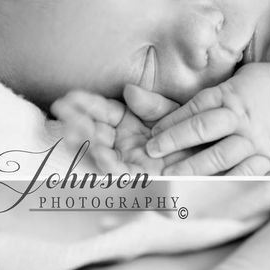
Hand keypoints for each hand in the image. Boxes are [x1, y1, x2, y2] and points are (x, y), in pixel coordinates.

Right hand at [51, 86, 189, 173]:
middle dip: (76, 122)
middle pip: (92, 130)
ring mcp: (123, 160)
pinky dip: (107, 163)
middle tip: (62, 113)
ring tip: (72, 132)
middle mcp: (119, 141)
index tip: (69, 98)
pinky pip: (117, 171)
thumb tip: (128, 90)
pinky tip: (99, 153)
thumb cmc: (187, 135)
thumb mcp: (170, 113)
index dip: (85, 103)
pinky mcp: (134, 178)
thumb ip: (151, 104)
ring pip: (97, 151)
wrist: (207, 159)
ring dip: (84, 142)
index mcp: (125, 122)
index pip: (100, 110)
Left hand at [147, 63, 269, 174]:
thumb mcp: (235, 80)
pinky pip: (244, 173)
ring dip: (192, 167)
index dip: (169, 121)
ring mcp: (253, 139)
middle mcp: (238, 117)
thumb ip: (208, 96)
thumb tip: (172, 105)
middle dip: (173, 141)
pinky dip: (225, 184)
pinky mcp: (267, 157)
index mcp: (228, 95)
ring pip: (218, 155)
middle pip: (200, 130)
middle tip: (151, 152)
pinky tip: (205, 192)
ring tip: (170, 176)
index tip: (152, 133)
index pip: (192, 108)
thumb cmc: (267, 84)